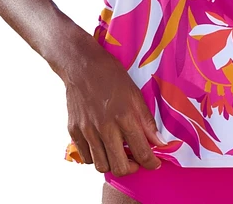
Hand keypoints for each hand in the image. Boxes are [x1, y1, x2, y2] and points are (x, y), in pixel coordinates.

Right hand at [60, 33, 165, 175]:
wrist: (81, 64)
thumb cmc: (111, 75)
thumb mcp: (135, 93)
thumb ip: (146, 120)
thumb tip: (159, 142)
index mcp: (123, 116)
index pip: (141, 152)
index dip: (151, 163)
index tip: (154, 164)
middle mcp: (104, 127)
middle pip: (119, 167)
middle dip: (131, 169)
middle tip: (135, 160)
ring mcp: (87, 131)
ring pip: (101, 166)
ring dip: (112, 164)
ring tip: (118, 153)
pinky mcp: (74, 131)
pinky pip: (86, 157)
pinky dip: (96, 156)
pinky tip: (102, 145)